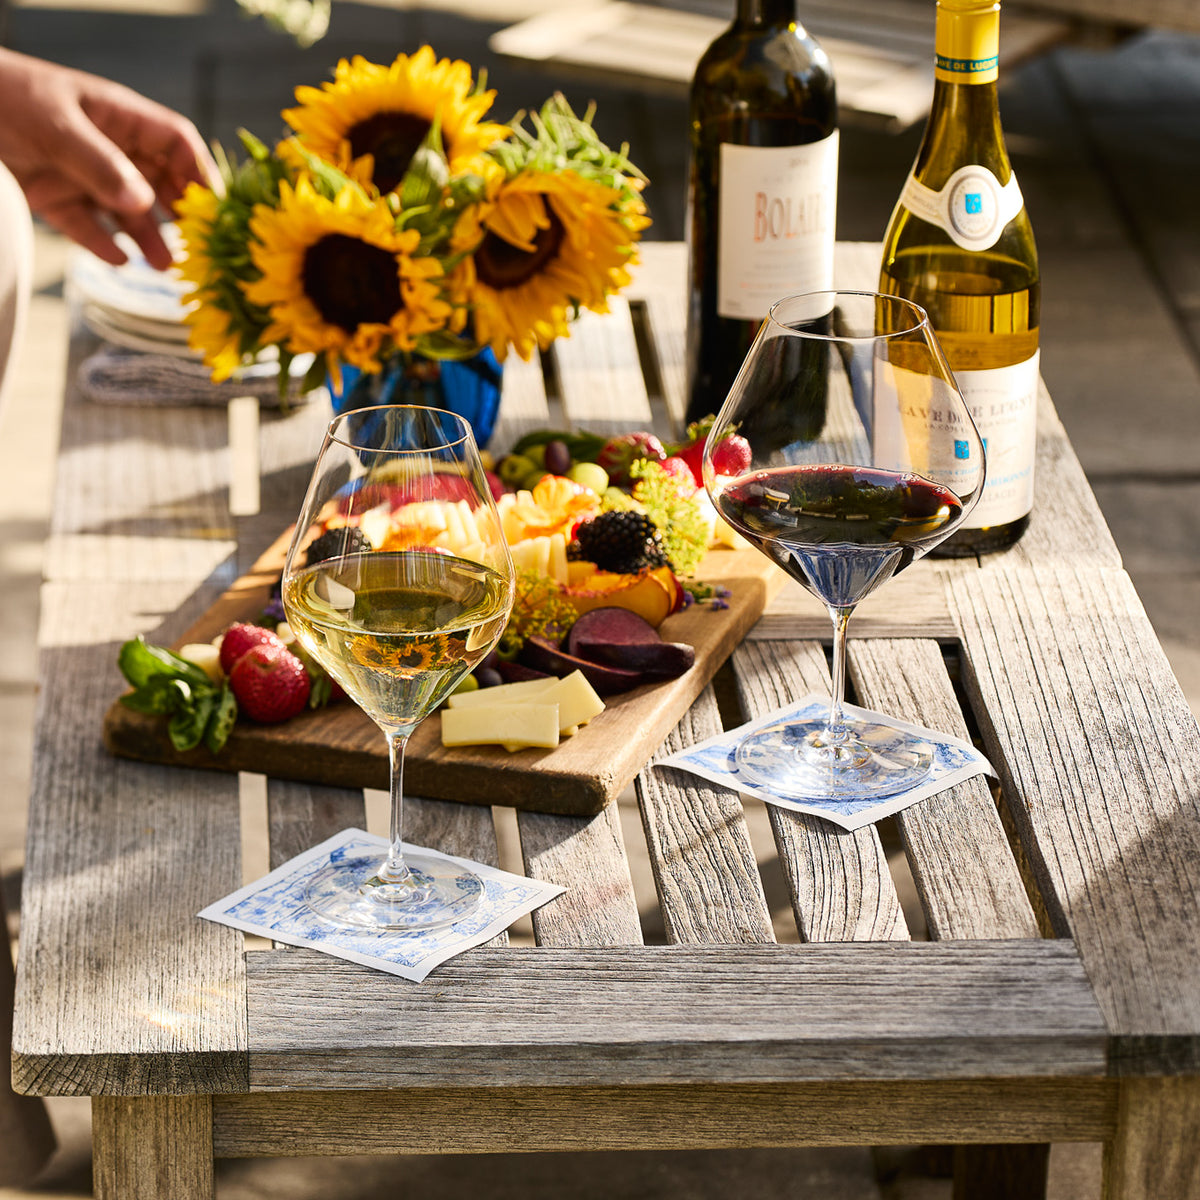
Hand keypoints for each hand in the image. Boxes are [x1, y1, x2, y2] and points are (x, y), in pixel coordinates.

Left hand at [0, 49, 216, 269]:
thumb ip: (101, 165)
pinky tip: (117, 260)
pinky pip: (88, 226)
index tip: (216, 211)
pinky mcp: (54, 197)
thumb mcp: (57, 126)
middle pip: (159, 183)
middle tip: (198, 249)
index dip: (201, 174)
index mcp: (119, 117)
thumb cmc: (5, 95)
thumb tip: (144, 205)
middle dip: (181, 216)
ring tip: (164, 267)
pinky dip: (102, 244)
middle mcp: (108, 148)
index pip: (176, 144)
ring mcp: (82, 174)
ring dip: (147, 238)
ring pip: (127, 211)